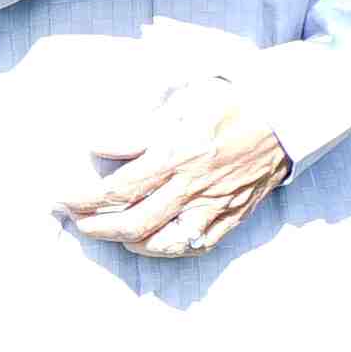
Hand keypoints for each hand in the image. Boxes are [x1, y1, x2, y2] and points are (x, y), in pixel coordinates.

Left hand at [70, 77, 295, 259]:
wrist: (287, 119)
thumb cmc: (232, 103)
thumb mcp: (183, 102)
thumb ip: (138, 129)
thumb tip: (98, 145)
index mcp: (179, 153)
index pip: (119, 188)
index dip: (84, 198)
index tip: (62, 198)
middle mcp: (194, 185)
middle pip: (133, 221)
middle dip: (96, 226)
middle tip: (77, 222)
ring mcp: (214, 205)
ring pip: (162, 241)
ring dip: (128, 241)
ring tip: (111, 232)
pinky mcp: (231, 216)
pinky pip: (194, 246)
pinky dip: (167, 249)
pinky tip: (150, 242)